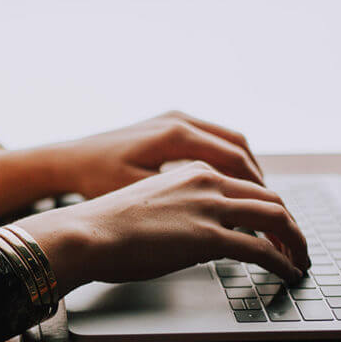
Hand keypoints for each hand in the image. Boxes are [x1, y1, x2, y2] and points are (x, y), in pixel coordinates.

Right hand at [15, 161, 309, 295]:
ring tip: (301, 260)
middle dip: (291, 225)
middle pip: (271, 198)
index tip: (278, 227)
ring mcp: (209, 207)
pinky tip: (288, 272)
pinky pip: (261, 249)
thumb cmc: (110, 223)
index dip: (271, 208)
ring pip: (275, 218)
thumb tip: (202, 232)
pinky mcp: (208, 236)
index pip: (249, 185)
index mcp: (195, 171)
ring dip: (295, 241)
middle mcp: (208, 181)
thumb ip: (185, 207)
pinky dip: (282, 261)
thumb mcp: (155, 202)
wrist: (87, 232)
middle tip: (298, 246)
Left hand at [61, 111, 262, 198]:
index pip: (234, 159)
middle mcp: (180, 120)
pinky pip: (211, 138)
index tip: (270, 211)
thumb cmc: (97, 180)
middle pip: (238, 146)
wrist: (69, 160)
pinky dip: (227, 160)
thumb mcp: (140, 195)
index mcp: (175, 135)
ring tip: (256, 197)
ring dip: (245, 168)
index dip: (257, 188)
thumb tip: (225, 222)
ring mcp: (175, 118)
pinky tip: (229, 183)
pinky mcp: (168, 124)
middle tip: (271, 207)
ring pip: (228, 140)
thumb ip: (183, 204)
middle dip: (258, 178)